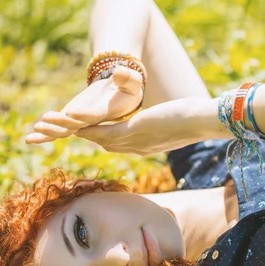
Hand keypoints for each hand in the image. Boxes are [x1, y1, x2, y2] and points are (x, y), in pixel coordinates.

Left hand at [26, 65, 143, 143]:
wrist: (121, 97)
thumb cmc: (128, 88)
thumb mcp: (132, 81)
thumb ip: (127, 77)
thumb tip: (119, 72)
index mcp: (108, 112)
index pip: (95, 114)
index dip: (84, 114)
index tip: (71, 112)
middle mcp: (94, 122)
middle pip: (77, 125)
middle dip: (61, 123)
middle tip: (45, 119)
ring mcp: (82, 124)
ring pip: (65, 131)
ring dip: (50, 131)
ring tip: (35, 129)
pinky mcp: (72, 122)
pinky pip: (59, 132)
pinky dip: (45, 137)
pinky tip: (29, 140)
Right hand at [74, 97, 209, 155]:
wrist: (204, 121)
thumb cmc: (196, 118)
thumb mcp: (176, 122)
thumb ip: (166, 123)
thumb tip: (173, 118)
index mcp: (147, 145)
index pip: (118, 144)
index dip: (101, 138)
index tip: (87, 130)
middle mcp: (138, 147)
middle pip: (104, 145)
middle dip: (85, 137)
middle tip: (64, 129)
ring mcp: (135, 140)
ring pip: (99, 139)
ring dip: (79, 133)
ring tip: (60, 126)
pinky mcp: (135, 130)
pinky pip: (104, 131)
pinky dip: (87, 128)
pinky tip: (73, 123)